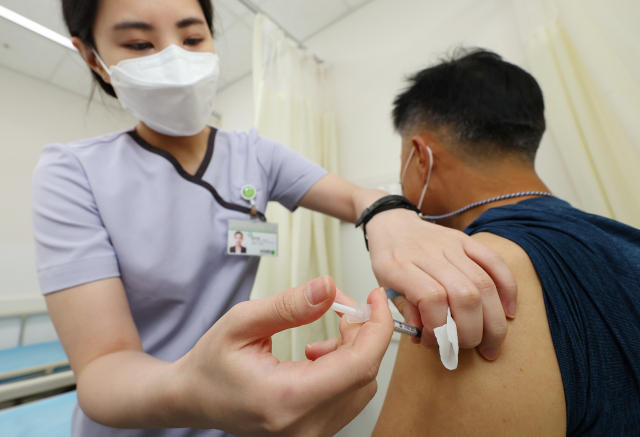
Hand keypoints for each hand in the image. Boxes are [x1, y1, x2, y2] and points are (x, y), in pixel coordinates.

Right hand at [170, 276, 392, 435]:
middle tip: (341, 304)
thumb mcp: (241, 322)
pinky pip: (349, 397)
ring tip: (323, 333)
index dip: (376, 327)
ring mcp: (310, 434)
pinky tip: (318, 354)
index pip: (358, 366)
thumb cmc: (210, 364)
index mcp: (285, 398)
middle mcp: (303, 426)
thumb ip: (288, 305)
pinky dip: (344, 368)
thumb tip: (328, 288)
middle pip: (364, 374)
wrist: (193, 398)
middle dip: (362, 332)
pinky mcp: (313, 432)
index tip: (375, 298)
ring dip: (353, 350)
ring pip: (361, 386)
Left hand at [365, 209, 516, 360]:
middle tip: (471, 347)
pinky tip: (508, 311)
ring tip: (492, 342)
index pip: (431, 298)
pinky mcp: (467, 240)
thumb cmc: (389, 258)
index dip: (439, 326)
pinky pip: (495, 262)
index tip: (437, 341)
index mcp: (400, 266)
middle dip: (473, 330)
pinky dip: (507, 288)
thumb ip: (406, 312)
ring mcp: (450, 245)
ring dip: (493, 319)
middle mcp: (428, 254)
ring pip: (483, 282)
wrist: (393, 224)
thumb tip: (429, 337)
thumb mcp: (384, 286)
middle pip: (464, 294)